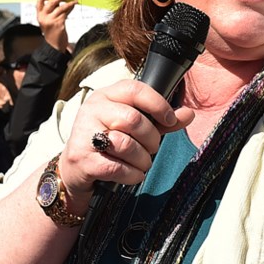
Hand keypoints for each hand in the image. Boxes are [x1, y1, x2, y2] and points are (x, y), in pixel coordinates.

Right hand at [36, 0, 75, 52]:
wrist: (54, 46)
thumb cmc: (52, 32)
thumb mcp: (49, 21)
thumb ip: (53, 11)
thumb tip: (62, 0)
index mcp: (39, 16)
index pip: (39, 2)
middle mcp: (43, 17)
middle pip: (51, 2)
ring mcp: (50, 20)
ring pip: (60, 7)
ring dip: (69, 2)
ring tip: (74, 0)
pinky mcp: (58, 23)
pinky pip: (66, 12)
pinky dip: (70, 8)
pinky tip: (74, 5)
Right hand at [56, 80, 195, 205]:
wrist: (75, 169)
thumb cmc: (109, 143)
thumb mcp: (135, 127)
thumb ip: (160, 120)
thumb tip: (189, 114)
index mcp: (106, 95)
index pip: (135, 89)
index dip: (157, 104)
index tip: (169, 119)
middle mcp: (92, 110)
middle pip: (133, 120)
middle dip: (151, 138)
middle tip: (152, 147)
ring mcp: (84, 134)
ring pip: (126, 144)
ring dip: (143, 159)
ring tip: (142, 162)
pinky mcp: (82, 159)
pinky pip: (117, 167)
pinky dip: (132, 174)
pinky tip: (133, 174)